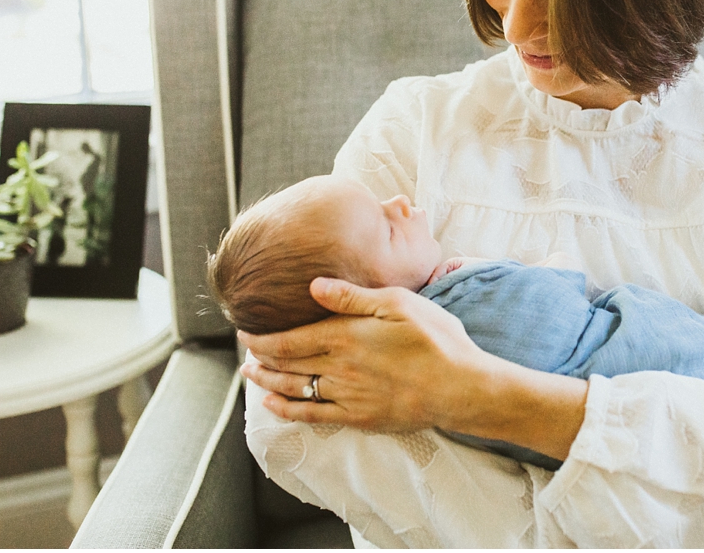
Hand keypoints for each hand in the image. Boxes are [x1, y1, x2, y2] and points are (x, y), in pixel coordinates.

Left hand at [239, 277, 486, 432]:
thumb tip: (313, 286)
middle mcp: (339, 368)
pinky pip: (313, 416)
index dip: (262, 338)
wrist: (460, 386)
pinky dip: (288, 411)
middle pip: (286, 364)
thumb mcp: (398, 302)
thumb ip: (352, 296)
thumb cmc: (435, 337)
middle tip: (244, 351)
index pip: (289, 339)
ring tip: (251, 376)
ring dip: (267, 383)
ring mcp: (347, 396)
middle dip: (260, 357)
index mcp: (345, 336)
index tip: (244, 331)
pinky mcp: (358, 417)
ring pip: (294, 390)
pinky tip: (274, 407)